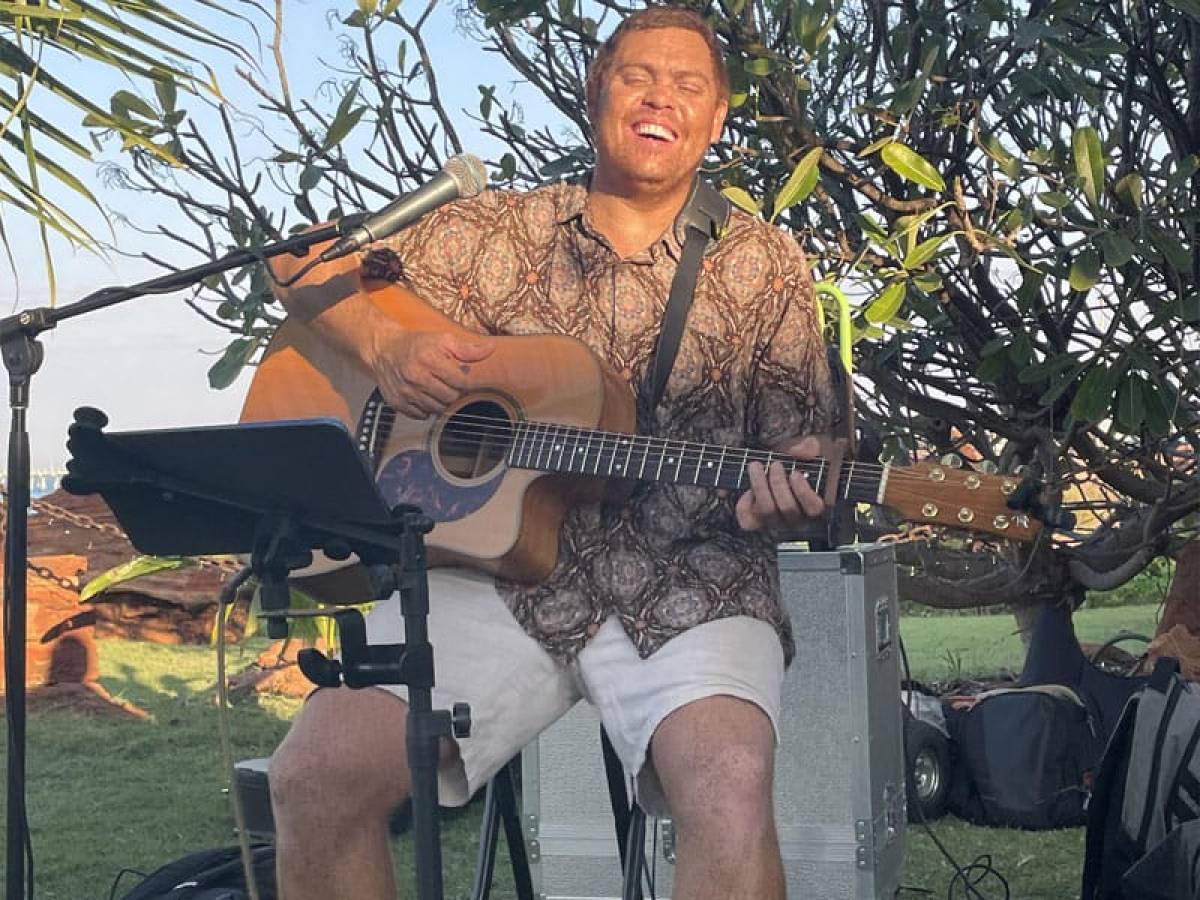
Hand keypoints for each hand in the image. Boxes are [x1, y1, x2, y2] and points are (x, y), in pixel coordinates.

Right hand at [372, 331, 494, 417]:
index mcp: (429, 359)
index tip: (463, 378)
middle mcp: (416, 377)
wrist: (384, 349)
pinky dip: (426, 408)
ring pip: (437, 408)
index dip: (466, 381)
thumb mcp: (443, 340)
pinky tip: (423, 395)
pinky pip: (422, 415)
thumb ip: (468, 349)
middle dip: (453, 391)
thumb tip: (491, 349)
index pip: (461, 382)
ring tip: (435, 387)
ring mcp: (406, 392)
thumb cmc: (416, 344)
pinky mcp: (397, 403)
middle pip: (450, 398)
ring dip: (440, 401)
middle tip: (447, 382)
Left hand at [734, 435, 825, 532]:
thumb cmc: (801, 460)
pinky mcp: (757, 522)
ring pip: (768, 511)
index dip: (804, 492)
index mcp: (815, 504)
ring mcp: (776, 521)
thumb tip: (798, 451)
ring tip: (756, 466)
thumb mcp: (812, 448)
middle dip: (779, 484)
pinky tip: (747, 491)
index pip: (814, 508)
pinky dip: (744, 506)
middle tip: (775, 464)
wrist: (781, 467)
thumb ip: (811, 446)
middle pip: (787, 507)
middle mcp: (797, 518)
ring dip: (760, 486)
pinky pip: (748, 521)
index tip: (795, 474)